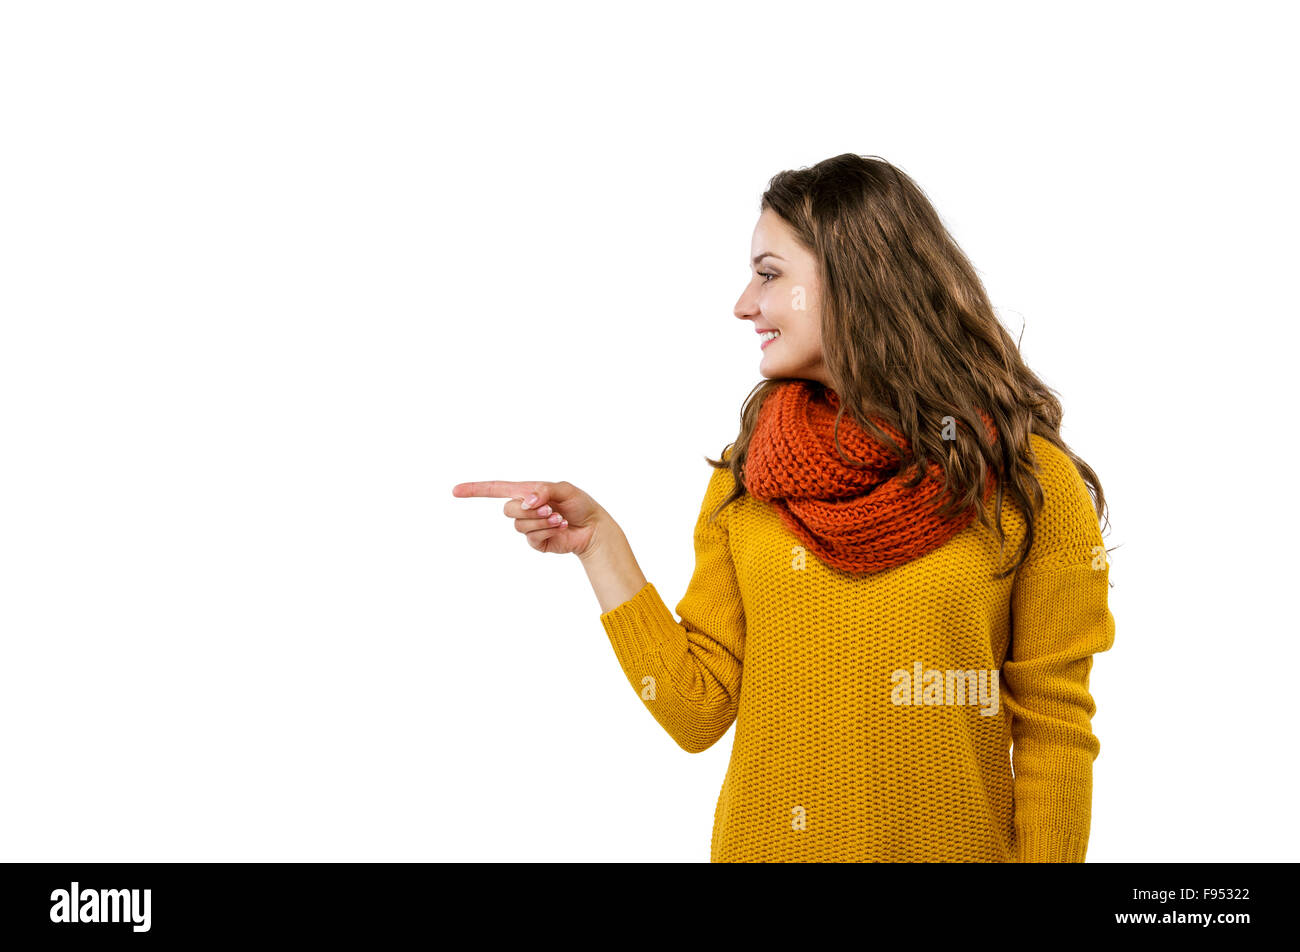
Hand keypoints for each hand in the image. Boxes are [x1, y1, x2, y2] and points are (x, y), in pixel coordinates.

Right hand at [451, 480, 604, 557]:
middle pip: (508, 510)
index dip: (475, 490)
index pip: (495, 489)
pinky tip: (561, 528)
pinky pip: (532, 537)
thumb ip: (542, 490)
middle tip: (550, 508)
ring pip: (520, 525)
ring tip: (559, 519)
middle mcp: (524, 508)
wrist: (593, 527)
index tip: (455, 491)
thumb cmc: (579, 504)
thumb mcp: (563, 489)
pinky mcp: (536, 542)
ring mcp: (529, 527)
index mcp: (526, 492)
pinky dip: (547, 531)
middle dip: (529, 509)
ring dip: (542, 521)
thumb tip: (526, 501)